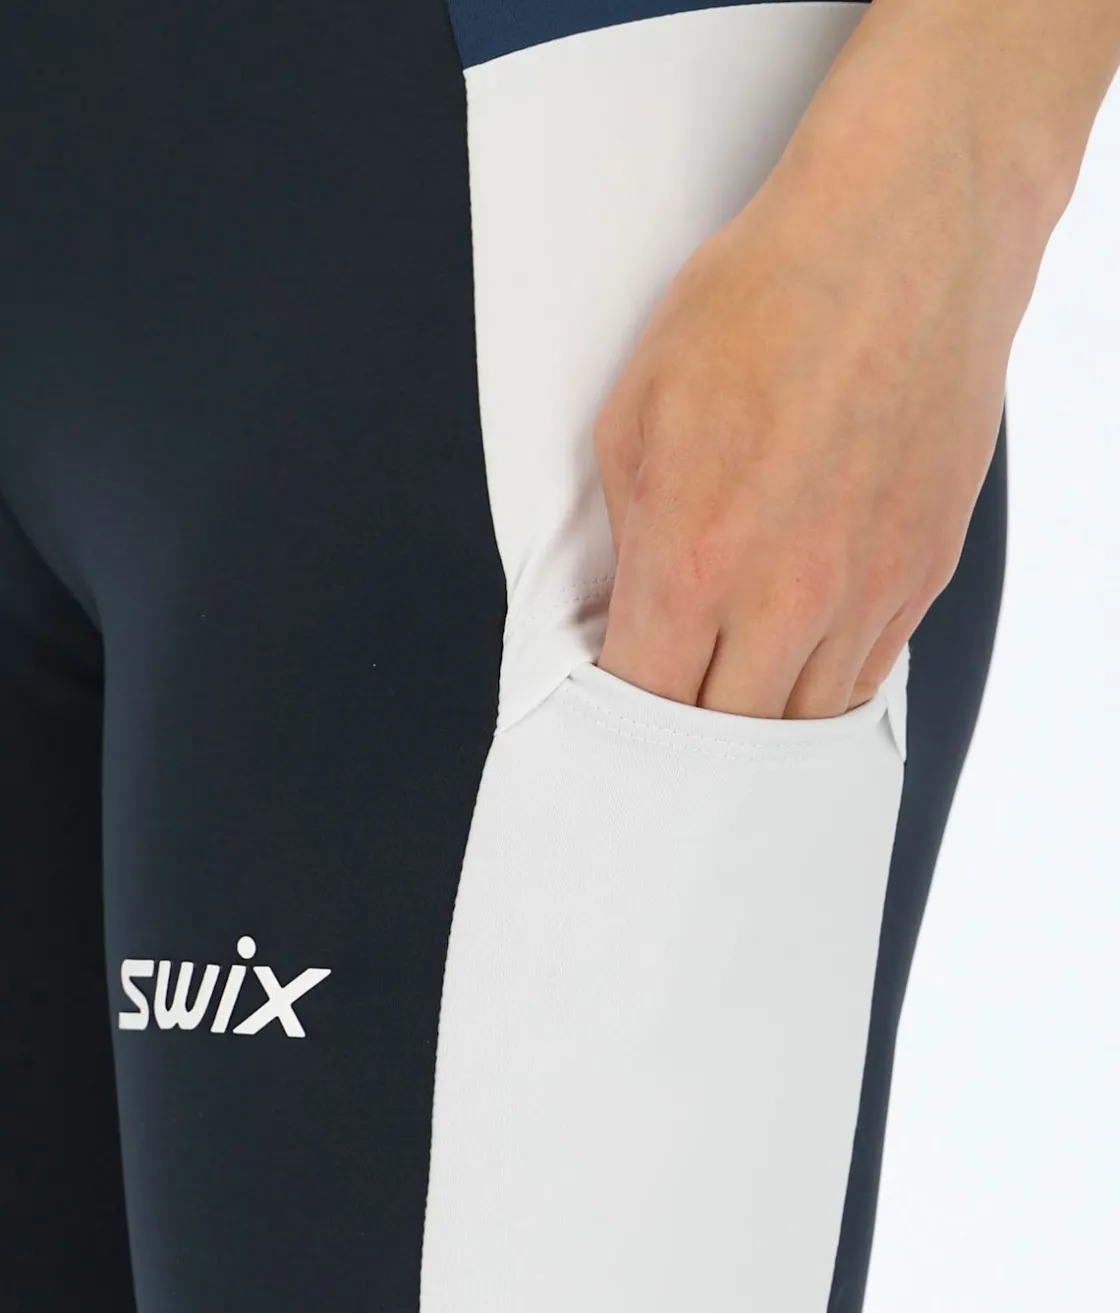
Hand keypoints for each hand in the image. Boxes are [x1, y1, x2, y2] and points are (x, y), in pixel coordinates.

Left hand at [591, 40, 1049, 719]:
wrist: (902, 238)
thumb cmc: (762, 303)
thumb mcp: (636, 413)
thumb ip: (623, 536)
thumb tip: (623, 607)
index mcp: (693, 561)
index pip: (641, 702)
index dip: (618, 720)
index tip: (611, 711)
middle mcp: (785, 598)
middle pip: (724, 738)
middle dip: (684, 740)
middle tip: (666, 719)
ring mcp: (865, 593)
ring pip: (803, 723)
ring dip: (758, 724)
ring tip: (730, 700)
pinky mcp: (922, 575)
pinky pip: (867, 678)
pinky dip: (824, 688)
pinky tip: (797, 666)